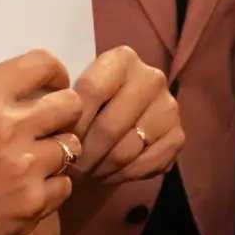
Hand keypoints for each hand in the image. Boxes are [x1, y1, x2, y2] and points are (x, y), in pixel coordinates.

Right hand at [0, 50, 86, 234]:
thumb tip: (31, 94)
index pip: (41, 63)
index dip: (55, 73)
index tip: (54, 86)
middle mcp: (10, 126)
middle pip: (71, 105)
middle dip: (65, 114)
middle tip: (49, 128)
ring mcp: (26, 166)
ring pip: (72, 147)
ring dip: (57, 154)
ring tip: (34, 164)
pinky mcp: (34, 202)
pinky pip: (64, 185)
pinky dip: (50, 188)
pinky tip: (27, 191)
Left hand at [68, 46, 184, 182]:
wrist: (122, 119)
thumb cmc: (90, 105)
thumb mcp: (75, 93)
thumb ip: (66, 104)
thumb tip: (55, 132)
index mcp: (123, 59)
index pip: (92, 92)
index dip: (73, 122)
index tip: (59, 142)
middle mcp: (151, 78)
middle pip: (110, 125)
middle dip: (86, 154)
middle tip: (71, 168)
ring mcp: (169, 107)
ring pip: (127, 149)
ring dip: (102, 168)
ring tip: (87, 173)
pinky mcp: (178, 136)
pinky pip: (146, 164)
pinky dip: (123, 175)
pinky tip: (109, 175)